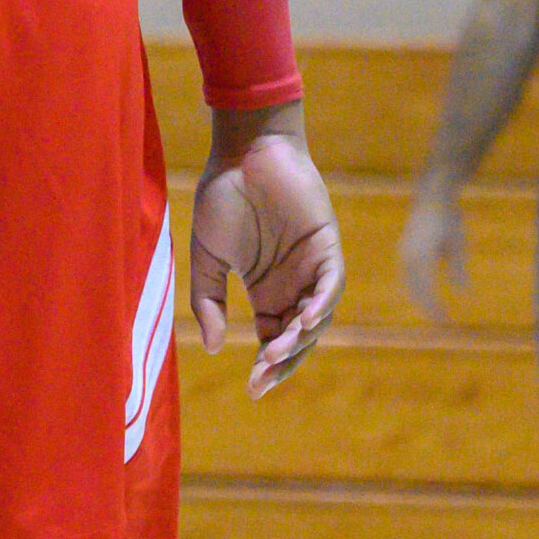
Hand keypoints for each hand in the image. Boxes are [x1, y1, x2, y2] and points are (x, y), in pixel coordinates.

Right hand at [191, 123, 343, 399]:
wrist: (244, 150)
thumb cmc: (224, 194)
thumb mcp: (207, 254)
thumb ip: (207, 299)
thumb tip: (211, 347)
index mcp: (266, 290)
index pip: (272, 339)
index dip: (266, 367)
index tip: (252, 389)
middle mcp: (292, 285)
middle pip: (296, 338)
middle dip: (282, 363)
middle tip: (261, 378)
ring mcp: (311, 267)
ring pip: (315, 318)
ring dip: (298, 339)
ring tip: (274, 352)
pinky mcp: (327, 246)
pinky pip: (331, 285)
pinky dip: (320, 305)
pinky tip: (302, 321)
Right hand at [400, 182, 465, 322]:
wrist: (432, 194)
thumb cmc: (448, 217)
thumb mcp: (458, 244)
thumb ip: (458, 269)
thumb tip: (463, 293)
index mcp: (421, 257)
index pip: (426, 289)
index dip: (433, 306)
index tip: (444, 319)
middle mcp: (408, 256)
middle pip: (414, 288)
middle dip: (425, 304)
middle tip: (440, 319)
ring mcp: (403, 251)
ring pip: (409, 281)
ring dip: (419, 296)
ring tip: (431, 308)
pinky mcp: (404, 247)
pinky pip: (408, 273)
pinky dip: (415, 285)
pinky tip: (425, 290)